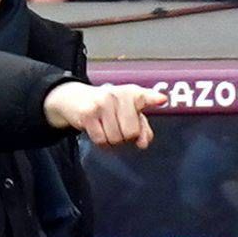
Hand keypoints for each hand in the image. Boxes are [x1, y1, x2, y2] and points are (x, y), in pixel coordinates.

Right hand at [44, 82, 164, 148]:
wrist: (76, 99)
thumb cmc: (107, 107)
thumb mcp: (128, 111)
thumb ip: (142, 127)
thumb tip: (144, 142)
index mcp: (131, 93)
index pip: (144, 97)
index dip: (153, 99)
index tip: (162, 100)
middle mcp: (118, 95)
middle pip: (131, 132)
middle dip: (125, 137)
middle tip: (118, 129)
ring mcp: (102, 103)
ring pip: (116, 138)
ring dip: (112, 140)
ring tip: (107, 129)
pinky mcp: (88, 114)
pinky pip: (101, 139)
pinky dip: (101, 142)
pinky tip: (98, 132)